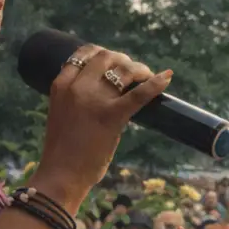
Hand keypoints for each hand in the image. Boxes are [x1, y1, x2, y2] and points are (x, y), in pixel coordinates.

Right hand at [30, 45, 172, 211]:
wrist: (61, 175)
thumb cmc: (62, 152)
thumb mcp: (63, 115)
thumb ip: (76, 101)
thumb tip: (101, 95)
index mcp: (60, 86)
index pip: (82, 55)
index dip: (100, 54)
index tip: (111, 61)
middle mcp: (76, 87)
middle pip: (105, 57)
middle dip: (122, 59)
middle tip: (133, 71)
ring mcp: (94, 100)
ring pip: (122, 69)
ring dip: (137, 69)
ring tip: (147, 76)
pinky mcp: (112, 116)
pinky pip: (138, 94)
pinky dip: (155, 84)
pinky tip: (167, 77)